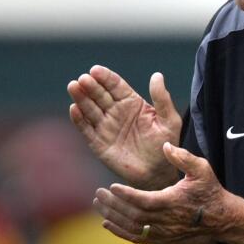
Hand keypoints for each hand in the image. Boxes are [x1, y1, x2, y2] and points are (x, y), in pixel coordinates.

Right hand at [68, 66, 181, 189]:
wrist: (157, 173)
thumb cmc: (165, 145)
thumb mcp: (169, 120)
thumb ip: (162, 99)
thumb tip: (157, 75)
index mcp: (131, 102)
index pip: (115, 85)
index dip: (105, 77)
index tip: (95, 70)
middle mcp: (116, 111)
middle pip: (100, 95)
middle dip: (91, 86)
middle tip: (83, 79)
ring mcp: (105, 126)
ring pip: (90, 109)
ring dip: (81, 98)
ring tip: (74, 86)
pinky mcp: (98, 142)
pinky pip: (86, 129)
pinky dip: (79, 119)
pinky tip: (74, 109)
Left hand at [93, 142, 230, 243]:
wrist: (219, 217)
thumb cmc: (208, 190)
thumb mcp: (202, 169)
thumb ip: (183, 157)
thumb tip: (165, 146)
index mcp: (173, 202)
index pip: (144, 201)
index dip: (127, 195)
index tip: (112, 186)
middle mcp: (166, 220)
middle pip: (134, 216)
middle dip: (114, 205)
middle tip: (99, 193)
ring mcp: (163, 231)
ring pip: (132, 228)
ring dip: (113, 217)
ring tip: (99, 203)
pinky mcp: (161, 238)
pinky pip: (137, 238)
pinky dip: (120, 232)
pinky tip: (107, 223)